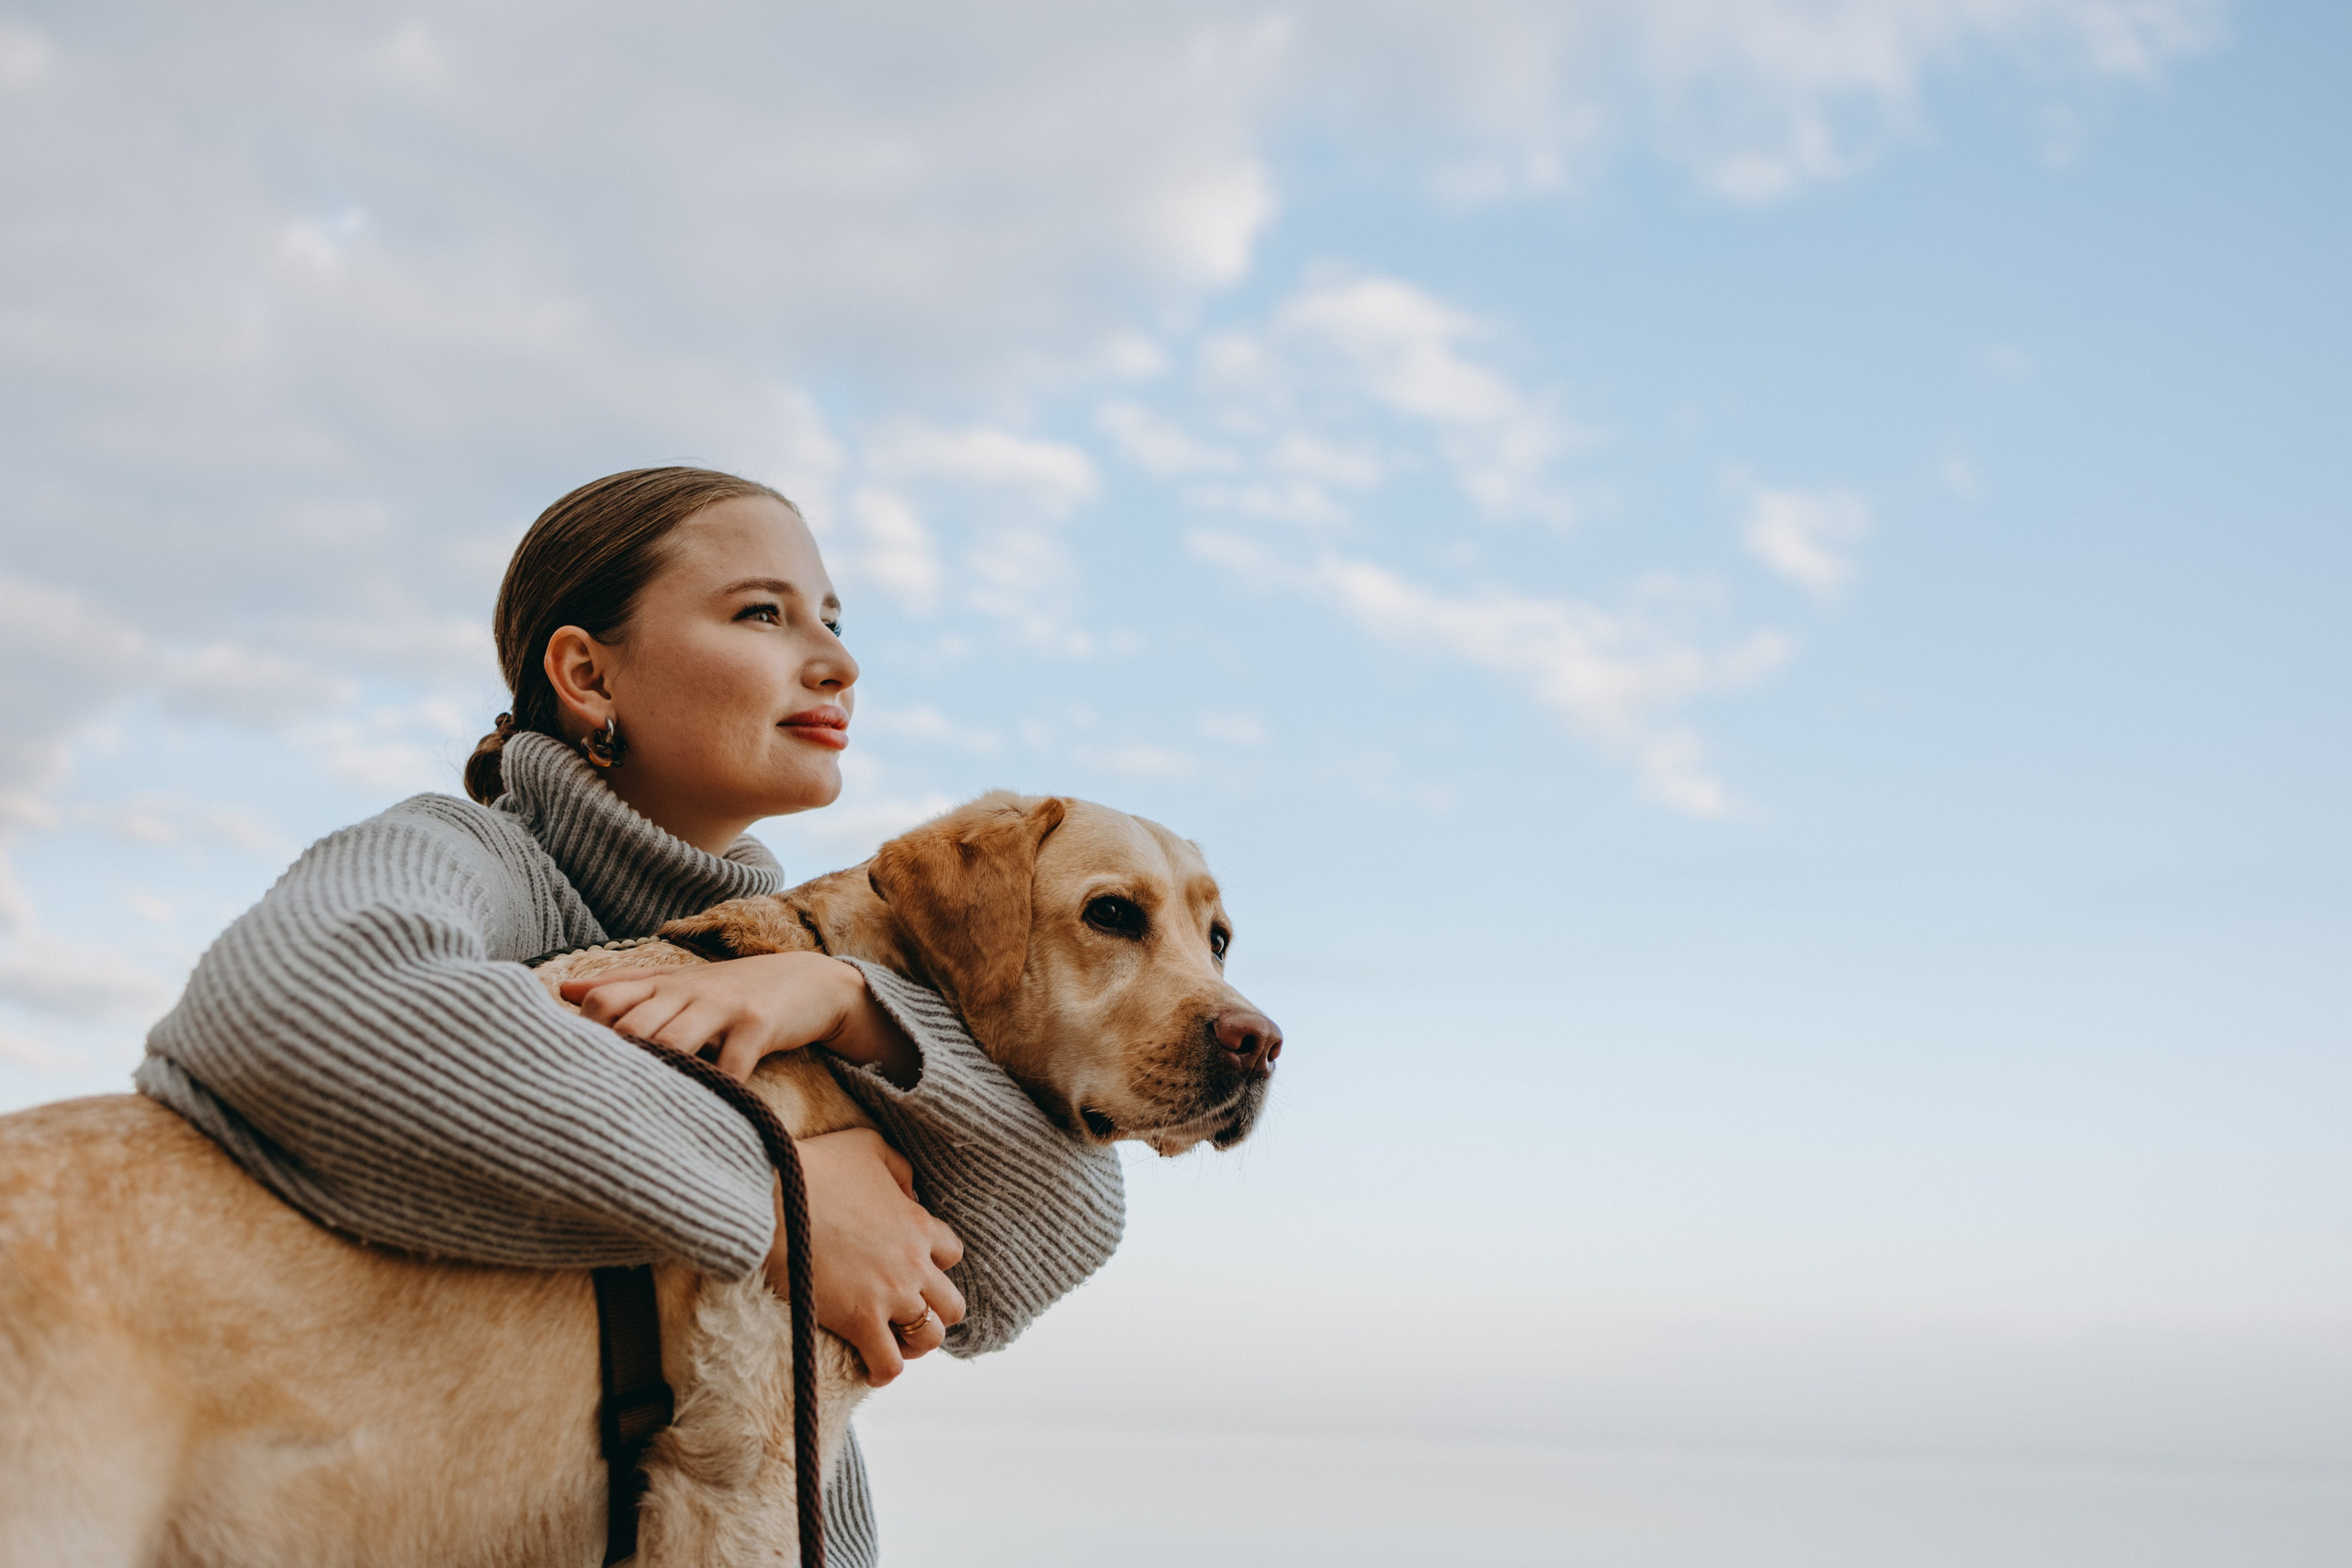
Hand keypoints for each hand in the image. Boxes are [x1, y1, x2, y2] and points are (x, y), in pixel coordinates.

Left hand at [561, 952, 918, 1086]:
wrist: (808, 982)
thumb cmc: (732, 991)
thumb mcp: (678, 982)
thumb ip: (623, 987)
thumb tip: (563, 991)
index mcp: (661, 984)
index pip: (604, 1000)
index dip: (585, 1038)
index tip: (578, 1077)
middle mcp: (686, 991)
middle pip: (632, 1025)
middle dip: (613, 1066)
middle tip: (600, 1111)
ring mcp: (723, 1006)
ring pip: (673, 1043)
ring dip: (657, 1080)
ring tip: (643, 1119)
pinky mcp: (758, 1025)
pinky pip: (730, 1067)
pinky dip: (716, 1094)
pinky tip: (705, 1118)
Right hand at [782, 1128, 965, 1384]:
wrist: (772, 1196)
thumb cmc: (814, 1168)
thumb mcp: (867, 1147)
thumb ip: (898, 1167)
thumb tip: (912, 1191)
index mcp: (918, 1224)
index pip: (952, 1253)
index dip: (935, 1263)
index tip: (911, 1267)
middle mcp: (913, 1263)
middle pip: (952, 1303)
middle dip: (935, 1310)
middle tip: (907, 1312)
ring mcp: (891, 1294)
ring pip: (931, 1337)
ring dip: (916, 1343)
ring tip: (893, 1342)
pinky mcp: (860, 1320)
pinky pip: (889, 1363)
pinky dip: (884, 1371)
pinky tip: (871, 1369)